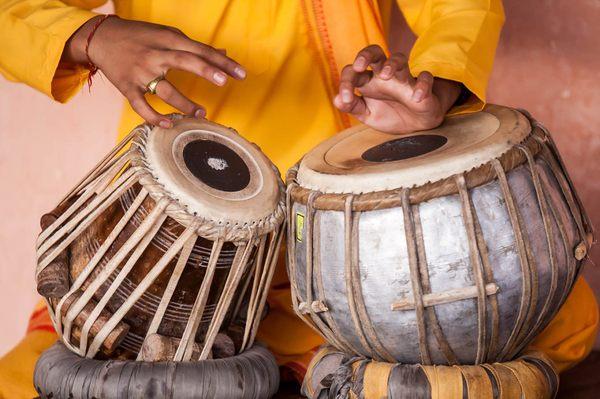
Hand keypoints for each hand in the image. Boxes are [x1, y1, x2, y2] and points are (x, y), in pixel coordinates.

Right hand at [63, 16, 245, 127]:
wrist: (100, 38)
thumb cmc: (140, 36)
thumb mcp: (167, 35)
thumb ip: (194, 47)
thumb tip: (223, 56)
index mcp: (168, 40)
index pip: (200, 50)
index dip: (221, 62)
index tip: (241, 74)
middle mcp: (156, 55)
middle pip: (184, 61)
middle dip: (205, 71)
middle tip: (224, 83)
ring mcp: (141, 72)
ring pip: (165, 90)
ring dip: (184, 104)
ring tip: (201, 114)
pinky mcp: (128, 87)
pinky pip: (141, 106)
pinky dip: (154, 117)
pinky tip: (169, 125)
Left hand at [334, 45, 461, 133]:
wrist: (417, 125)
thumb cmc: (390, 115)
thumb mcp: (368, 115)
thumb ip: (353, 107)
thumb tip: (337, 100)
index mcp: (368, 82)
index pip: (352, 73)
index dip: (345, 83)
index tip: (345, 99)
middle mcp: (385, 76)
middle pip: (375, 53)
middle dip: (366, 54)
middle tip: (359, 65)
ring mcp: (404, 79)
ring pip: (399, 58)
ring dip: (392, 64)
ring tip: (385, 75)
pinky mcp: (423, 86)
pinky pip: (425, 78)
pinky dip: (422, 85)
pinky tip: (417, 97)